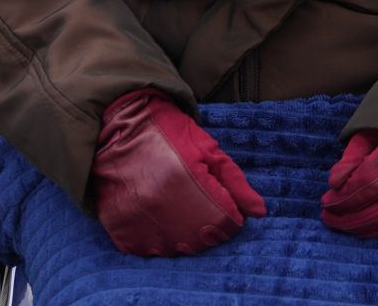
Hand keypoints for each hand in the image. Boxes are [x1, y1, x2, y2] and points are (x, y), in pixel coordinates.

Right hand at [90, 89, 265, 255]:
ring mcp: (137, 218)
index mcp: (186, 180)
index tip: (227, 207)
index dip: (232, 217)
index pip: (225, 222)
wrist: (118, 127)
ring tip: (177, 209)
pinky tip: (157, 217)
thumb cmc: (168, 133)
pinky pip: (148, 251)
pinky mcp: (119, 228)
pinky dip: (157, 239)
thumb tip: (259, 212)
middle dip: (210, 227)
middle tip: (200, 205)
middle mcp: (160, 204)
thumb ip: (235, 182)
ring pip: (176, 249)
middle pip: (203, 240)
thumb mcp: (207, 149)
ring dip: (184, 236)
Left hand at [320, 129, 377, 238]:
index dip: (333, 200)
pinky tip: (374, 221)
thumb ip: (353, 155)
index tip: (325, 198)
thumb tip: (334, 181)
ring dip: (359, 228)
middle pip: (360, 220)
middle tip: (329, 215)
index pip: (347, 197)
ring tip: (346, 221)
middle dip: (341, 219)